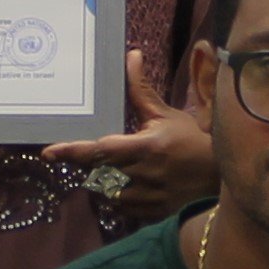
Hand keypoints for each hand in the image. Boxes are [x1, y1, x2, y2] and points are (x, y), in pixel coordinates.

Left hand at [39, 52, 215, 215]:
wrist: (220, 173)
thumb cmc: (191, 138)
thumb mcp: (165, 113)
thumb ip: (141, 90)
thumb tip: (130, 55)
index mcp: (147, 147)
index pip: (101, 150)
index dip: (73, 151)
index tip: (49, 152)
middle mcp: (146, 174)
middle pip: (99, 174)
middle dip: (88, 166)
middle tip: (83, 156)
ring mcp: (150, 197)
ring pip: (107, 194)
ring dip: (102, 182)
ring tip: (111, 168)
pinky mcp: (154, 213)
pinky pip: (122, 208)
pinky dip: (117, 197)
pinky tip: (126, 184)